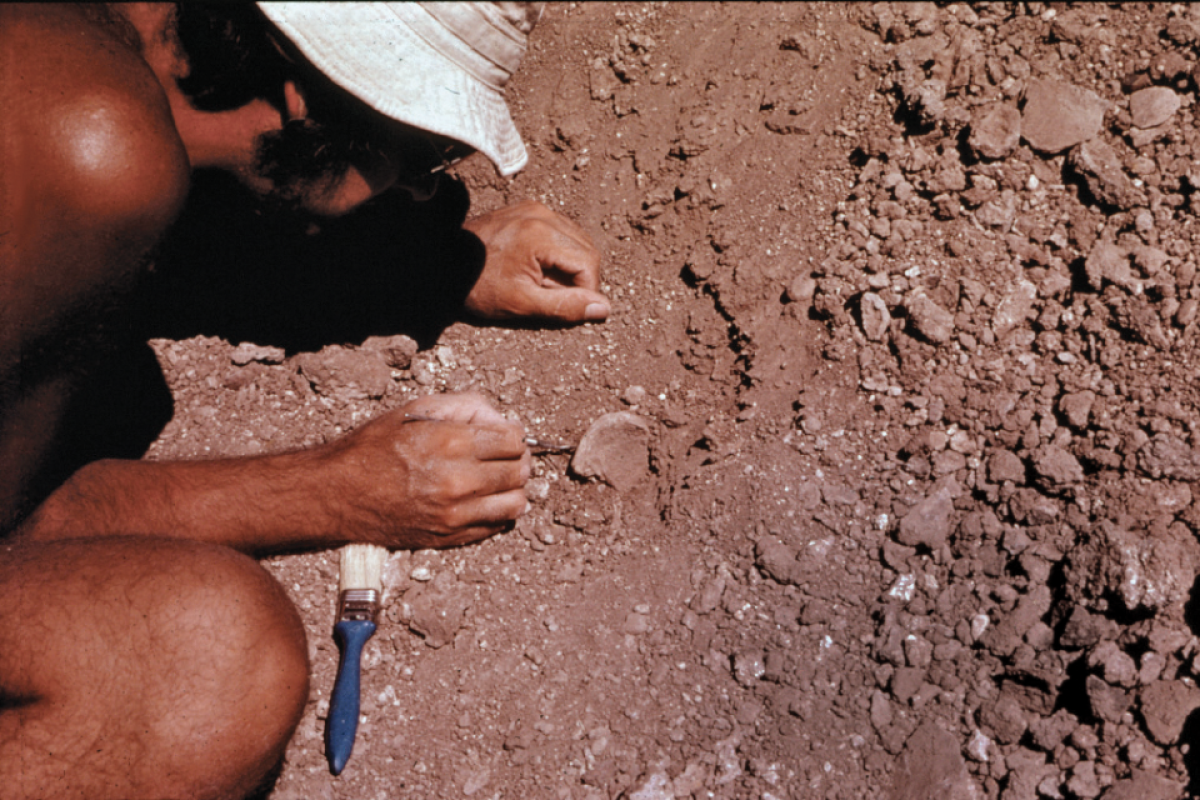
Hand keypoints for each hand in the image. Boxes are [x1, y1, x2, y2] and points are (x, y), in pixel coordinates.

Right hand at [316, 393, 531, 548]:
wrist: (337, 492)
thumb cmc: (374, 447)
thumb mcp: (416, 410)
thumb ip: (465, 406)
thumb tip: (501, 419)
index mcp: (451, 443)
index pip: (515, 441)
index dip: (512, 435)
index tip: (503, 436)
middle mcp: (458, 482)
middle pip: (520, 472)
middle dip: (516, 460)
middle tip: (502, 457)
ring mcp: (455, 515)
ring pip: (517, 504)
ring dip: (513, 490)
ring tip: (496, 481)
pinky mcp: (449, 538)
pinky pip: (496, 526)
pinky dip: (497, 512)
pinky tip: (481, 500)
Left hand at [462, 200, 609, 322]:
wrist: (440, 262)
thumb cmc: (476, 286)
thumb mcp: (521, 304)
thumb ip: (564, 306)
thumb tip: (603, 309)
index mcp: (541, 235)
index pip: (589, 264)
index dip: (586, 292)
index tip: (568, 308)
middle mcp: (542, 214)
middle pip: (586, 250)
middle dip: (579, 279)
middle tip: (552, 297)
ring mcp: (534, 209)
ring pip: (576, 241)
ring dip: (570, 266)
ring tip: (542, 283)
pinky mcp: (527, 210)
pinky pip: (560, 232)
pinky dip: (558, 253)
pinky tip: (537, 268)